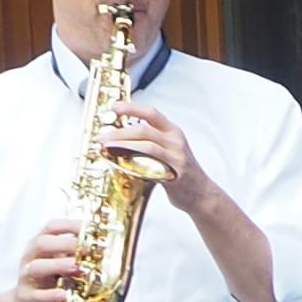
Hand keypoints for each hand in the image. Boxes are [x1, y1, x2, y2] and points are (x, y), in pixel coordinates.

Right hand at [1, 218, 87, 301]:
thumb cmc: (47, 280)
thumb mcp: (61, 263)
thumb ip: (76, 255)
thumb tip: (103, 249)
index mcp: (40, 245)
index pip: (51, 227)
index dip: (71, 225)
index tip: (91, 228)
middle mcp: (31, 257)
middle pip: (42, 243)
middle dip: (66, 243)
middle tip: (88, 249)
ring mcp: (26, 277)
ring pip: (37, 267)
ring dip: (58, 265)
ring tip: (77, 268)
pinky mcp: (26, 296)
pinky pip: (36, 295)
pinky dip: (50, 295)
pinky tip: (63, 295)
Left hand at [98, 107, 229, 221]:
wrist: (201, 194)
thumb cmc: (180, 172)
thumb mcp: (169, 149)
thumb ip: (150, 140)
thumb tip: (119, 135)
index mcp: (173, 132)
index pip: (151, 113)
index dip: (131, 107)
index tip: (114, 107)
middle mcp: (176, 141)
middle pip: (144, 129)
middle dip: (119, 131)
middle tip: (101, 135)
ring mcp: (176, 157)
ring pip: (146, 145)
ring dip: (122, 145)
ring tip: (106, 147)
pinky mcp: (174, 173)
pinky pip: (151, 164)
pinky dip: (134, 162)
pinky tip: (121, 163)